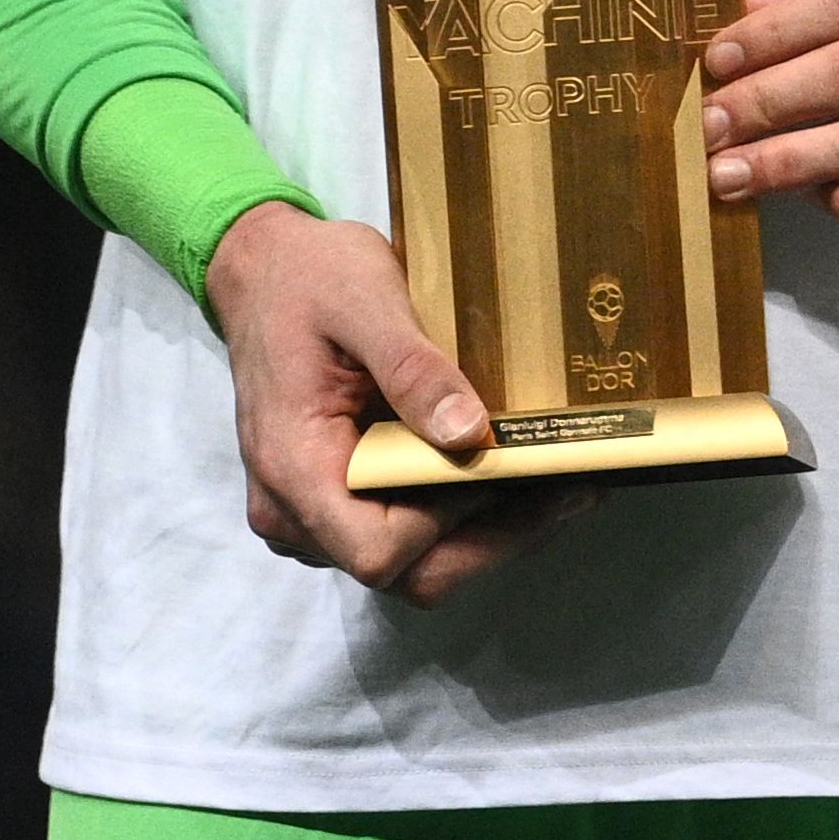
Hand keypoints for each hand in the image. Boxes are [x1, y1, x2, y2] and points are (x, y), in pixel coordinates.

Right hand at [205, 203, 594, 605]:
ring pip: (412, 559)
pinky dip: (462, 511)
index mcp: (293, 468)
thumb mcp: (364, 301)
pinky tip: (513, 470)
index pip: (377, 550)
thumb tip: (469, 433)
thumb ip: (412, 370)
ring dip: (487, 530)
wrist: (265, 269)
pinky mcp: (338, 495)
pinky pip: (404, 528)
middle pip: (404, 570)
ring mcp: (314, 510)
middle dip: (494, 538)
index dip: (452, 523)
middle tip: (573, 489)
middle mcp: (296, 511)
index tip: (510, 470)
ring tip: (560, 481)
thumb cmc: (308, 278)